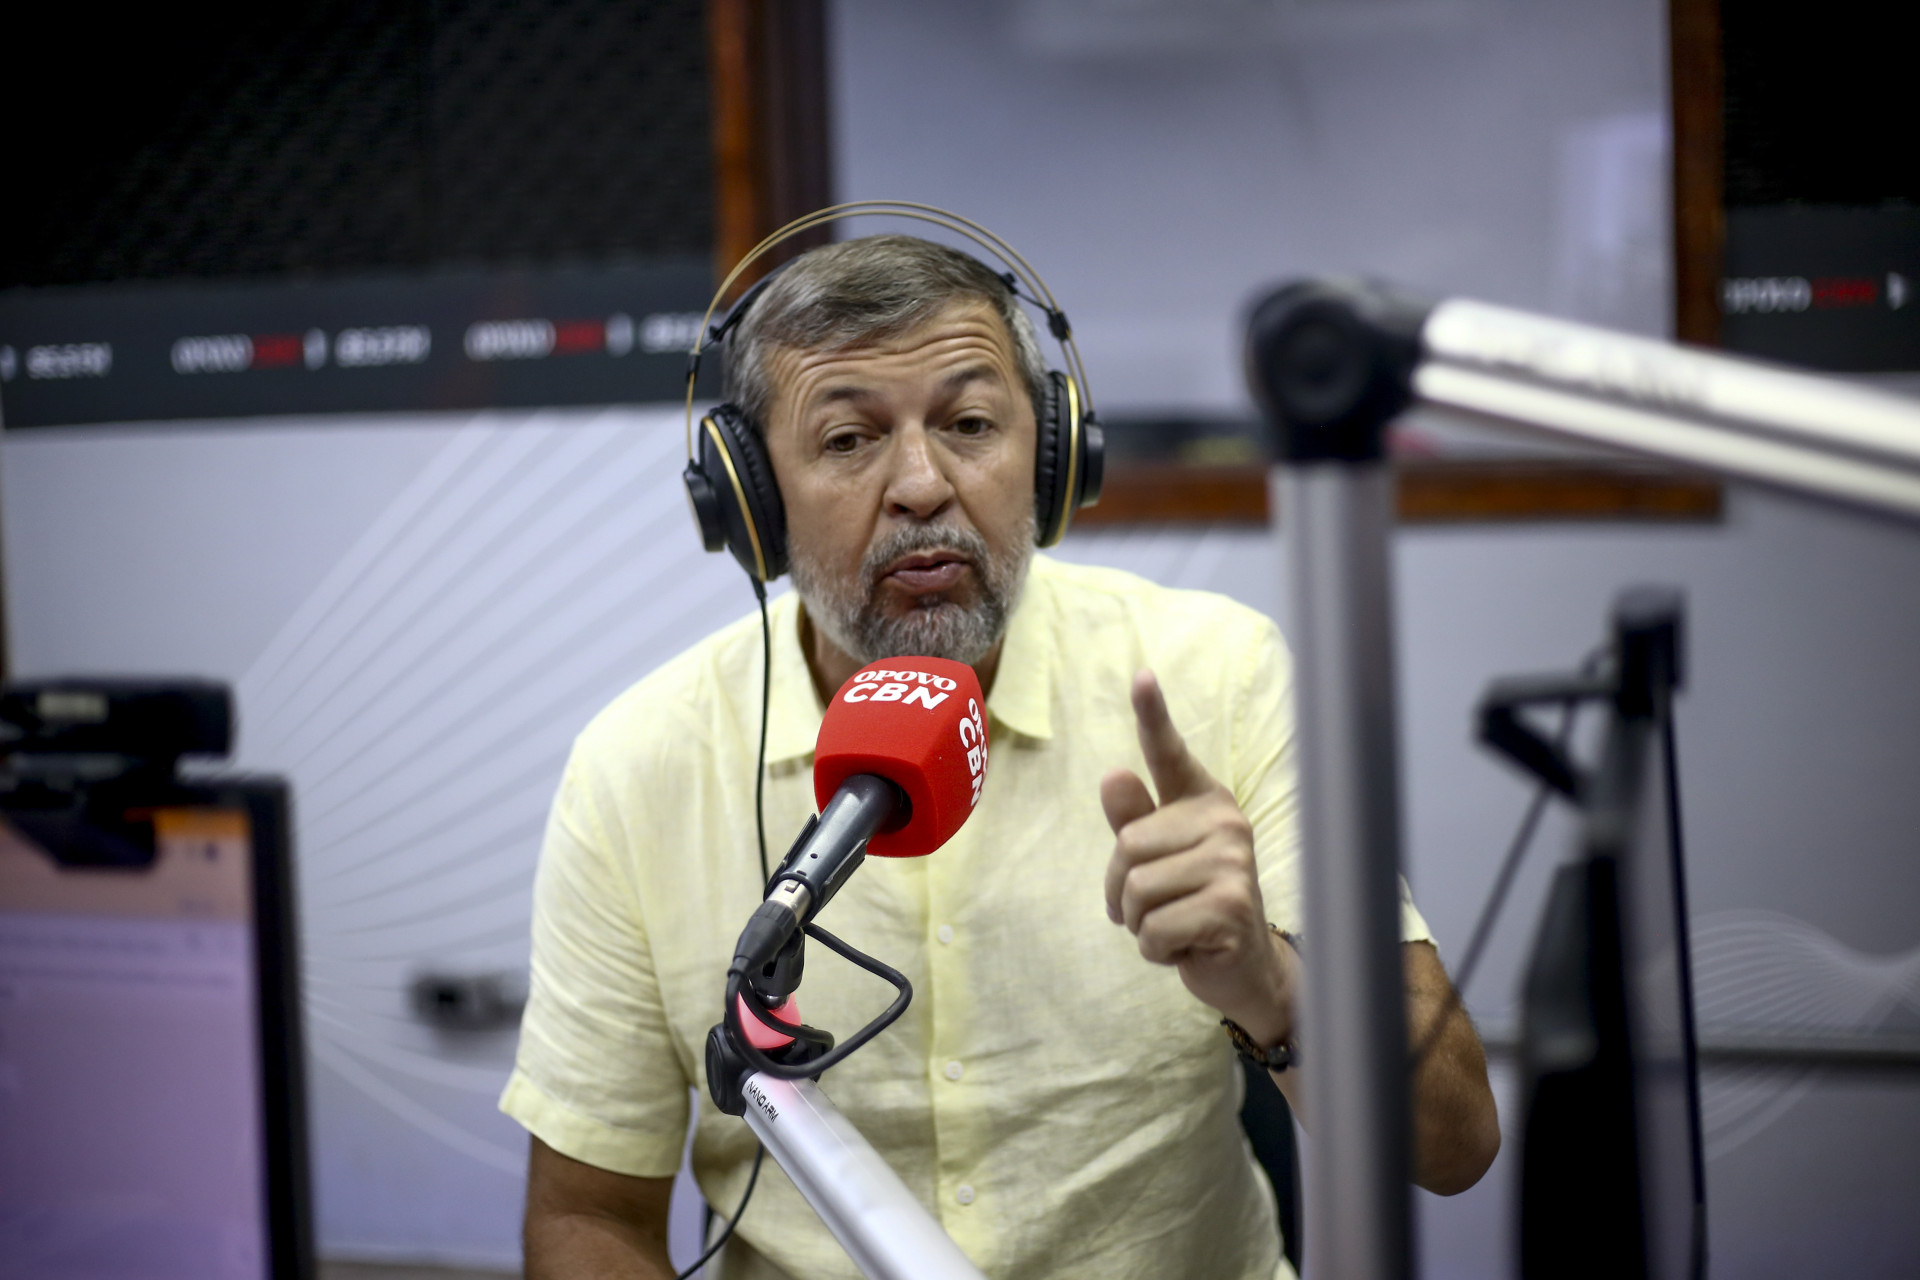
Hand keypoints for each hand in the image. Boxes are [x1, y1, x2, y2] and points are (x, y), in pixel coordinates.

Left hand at [1101, 669, 1292, 1045]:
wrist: (1243, 968)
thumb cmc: (1193, 905)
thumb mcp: (1157, 861)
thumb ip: (1135, 821)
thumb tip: (1113, 775)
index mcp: (1204, 802)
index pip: (1170, 754)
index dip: (1154, 715)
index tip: (1141, 675)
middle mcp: (1224, 822)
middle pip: (1127, 845)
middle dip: (1123, 891)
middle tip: (1155, 908)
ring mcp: (1232, 863)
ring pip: (1136, 889)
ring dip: (1139, 923)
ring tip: (1173, 925)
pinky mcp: (1229, 906)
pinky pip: (1153, 928)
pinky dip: (1155, 949)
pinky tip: (1186, 946)